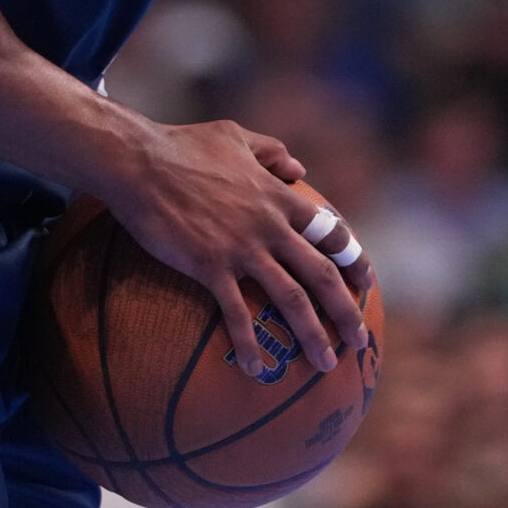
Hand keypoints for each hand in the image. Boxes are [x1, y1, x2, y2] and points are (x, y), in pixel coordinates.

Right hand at [96, 119, 373, 375]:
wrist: (140, 162)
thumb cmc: (184, 145)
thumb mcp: (236, 136)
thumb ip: (272, 151)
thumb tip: (299, 169)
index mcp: (279, 197)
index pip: (331, 233)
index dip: (354, 259)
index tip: (367, 283)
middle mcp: (271, 226)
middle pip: (322, 274)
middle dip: (347, 310)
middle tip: (360, 339)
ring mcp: (243, 249)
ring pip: (291, 298)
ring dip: (313, 334)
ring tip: (327, 364)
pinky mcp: (211, 267)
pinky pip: (236, 313)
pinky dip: (250, 343)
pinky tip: (258, 370)